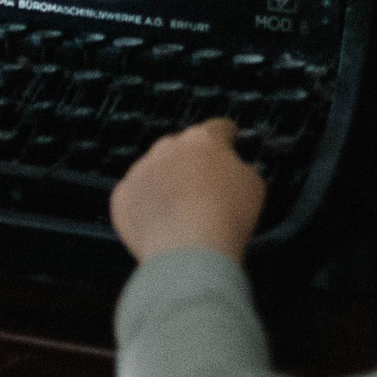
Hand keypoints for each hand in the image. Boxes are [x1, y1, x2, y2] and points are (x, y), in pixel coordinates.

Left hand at [109, 118, 267, 262]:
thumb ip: (243, 170)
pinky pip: (134, 196)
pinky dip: (144, 206)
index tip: (229, 140)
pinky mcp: (122, 196)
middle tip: (203, 190)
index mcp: (203, 140)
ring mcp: (141, 170)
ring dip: (165, 183)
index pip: (218, 128)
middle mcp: (168, 147)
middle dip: (191, 164)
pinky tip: (158, 224)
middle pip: (181, 149)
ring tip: (180, 213)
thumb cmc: (227, 215)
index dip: (226, 136)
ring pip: (154, 170)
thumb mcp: (254, 187)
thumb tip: (236, 172)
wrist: (188, 248)